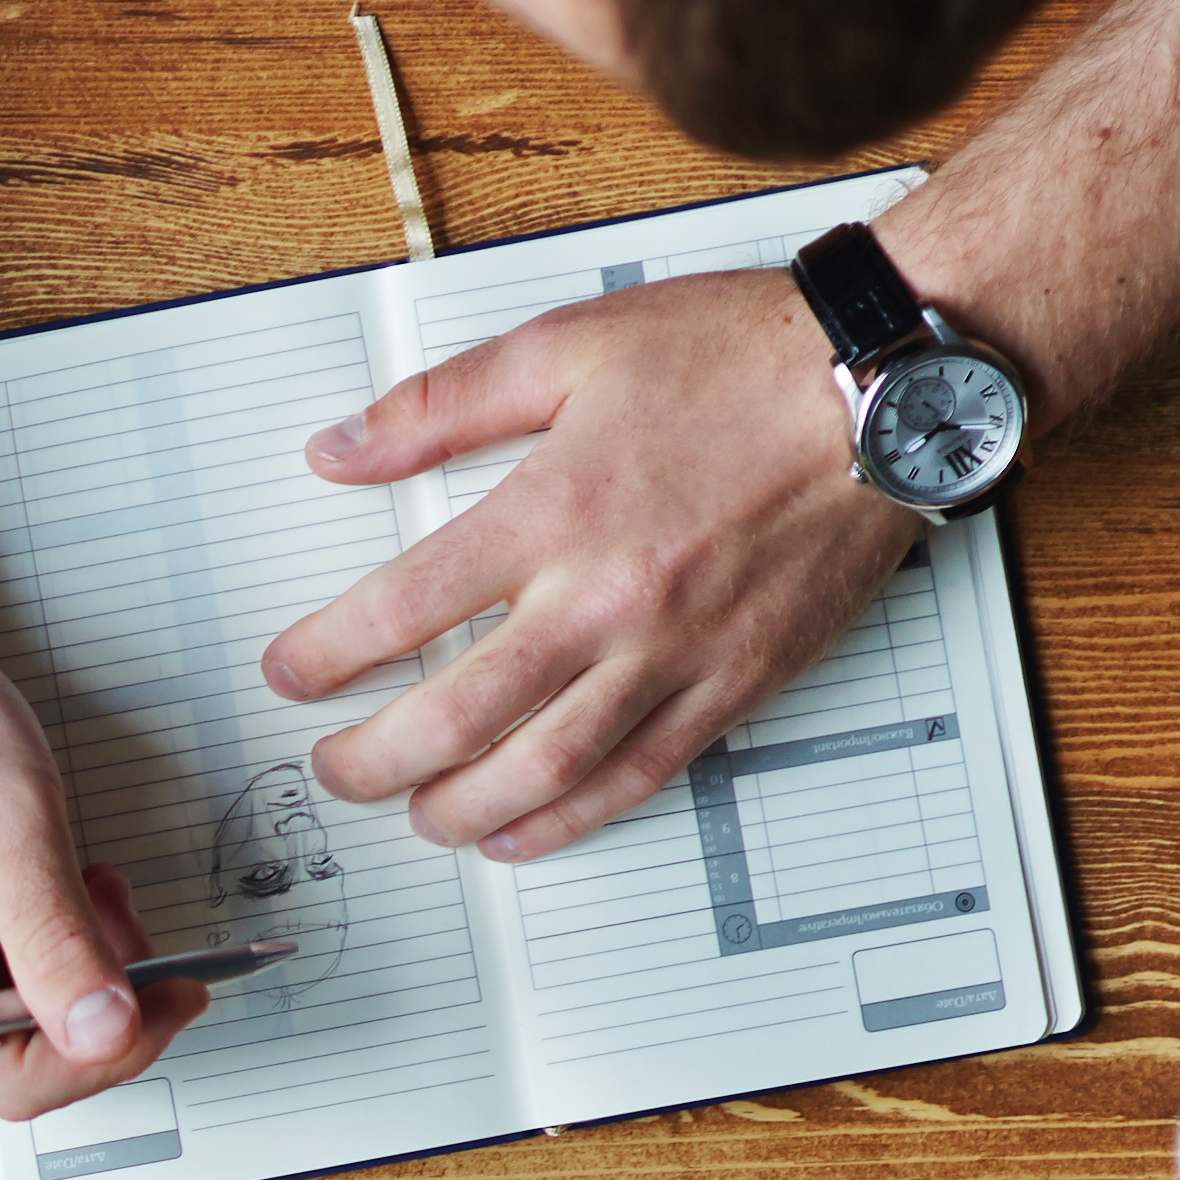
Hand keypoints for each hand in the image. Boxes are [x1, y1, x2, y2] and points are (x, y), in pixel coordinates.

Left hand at [258, 270, 919, 864]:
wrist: (889, 384)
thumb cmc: (740, 355)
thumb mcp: (567, 346)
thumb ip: (440, 406)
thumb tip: (337, 451)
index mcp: (552, 512)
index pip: (399, 611)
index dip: (325, 657)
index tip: (289, 676)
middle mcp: (605, 599)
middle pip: (455, 717)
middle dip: (372, 760)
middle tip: (333, 770)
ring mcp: (674, 652)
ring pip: (541, 770)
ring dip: (459, 808)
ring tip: (414, 815)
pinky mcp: (736, 683)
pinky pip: (636, 777)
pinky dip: (566, 822)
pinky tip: (518, 834)